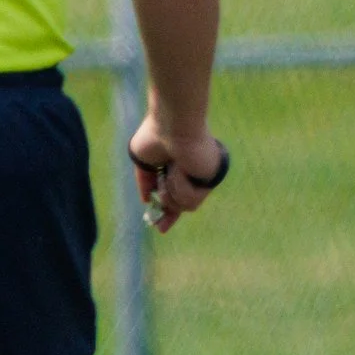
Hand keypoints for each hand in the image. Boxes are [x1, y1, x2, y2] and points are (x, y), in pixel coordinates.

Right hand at [130, 118, 226, 233]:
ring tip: (170, 171)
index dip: (167, 210)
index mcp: (180, 166)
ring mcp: (204, 177)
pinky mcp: (212, 179)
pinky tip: (181, 169)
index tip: (159, 226)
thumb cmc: (155, 134)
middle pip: (184, 205)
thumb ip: (145, 181)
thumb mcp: (142, 160)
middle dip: (170, 218)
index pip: (176, 193)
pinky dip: (179, 187)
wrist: (172, 125)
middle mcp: (194, 173)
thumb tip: (147, 200)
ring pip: (184, 205)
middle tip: (161, 228)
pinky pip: (190, 200)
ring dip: (169, 192)